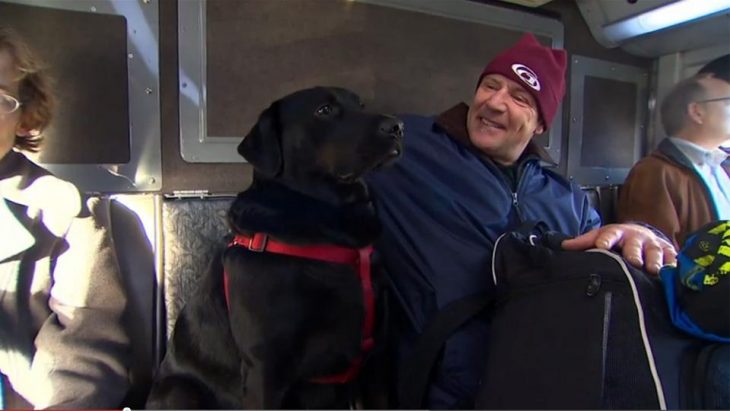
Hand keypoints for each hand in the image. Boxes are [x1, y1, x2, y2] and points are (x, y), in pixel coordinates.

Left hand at [561, 223, 676, 274]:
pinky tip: (672, 273)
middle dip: (634, 254)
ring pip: (654, 253)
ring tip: (653, 270)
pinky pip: (672, 258)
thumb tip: (563, 246)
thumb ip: (583, 242)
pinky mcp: (668, 251)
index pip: (609, 235)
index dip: (605, 240)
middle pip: (634, 246)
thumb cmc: (617, 239)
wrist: (642, 233)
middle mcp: (636, 237)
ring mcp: (653, 244)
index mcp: (617, 233)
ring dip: (654, 261)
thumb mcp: (600, 236)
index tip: (602, 246)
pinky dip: (673, 265)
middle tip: (634, 263)